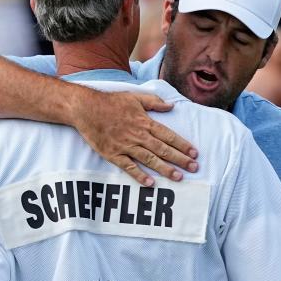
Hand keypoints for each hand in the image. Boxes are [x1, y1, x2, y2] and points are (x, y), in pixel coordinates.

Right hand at [74, 90, 198, 185]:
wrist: (85, 109)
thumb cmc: (110, 102)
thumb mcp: (134, 97)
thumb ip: (154, 102)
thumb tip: (171, 106)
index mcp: (144, 122)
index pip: (168, 135)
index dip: (182, 145)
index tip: (194, 153)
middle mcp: (137, 135)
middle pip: (163, 149)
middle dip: (180, 159)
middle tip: (194, 168)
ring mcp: (125, 145)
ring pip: (149, 159)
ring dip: (165, 169)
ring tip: (178, 177)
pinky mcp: (113, 154)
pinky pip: (128, 166)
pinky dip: (139, 175)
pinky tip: (150, 183)